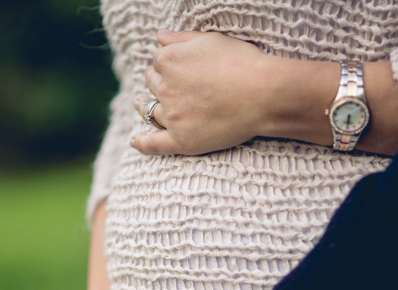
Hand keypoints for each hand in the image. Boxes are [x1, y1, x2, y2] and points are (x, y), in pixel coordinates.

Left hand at [132, 30, 270, 154]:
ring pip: (149, 110)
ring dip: (145, 106)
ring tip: (142, 105)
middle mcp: (165, 88)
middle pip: (152, 83)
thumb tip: (159, 36)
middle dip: (158, 82)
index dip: (168, 63)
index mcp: (169, 60)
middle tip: (170, 85)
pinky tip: (134, 142)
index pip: (158, 60)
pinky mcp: (181, 140)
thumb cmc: (243, 63)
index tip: (180, 67)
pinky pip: (155, 144)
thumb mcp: (212, 40)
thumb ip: (182, 38)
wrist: (263, 95)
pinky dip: (142, 143)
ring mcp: (172, 116)